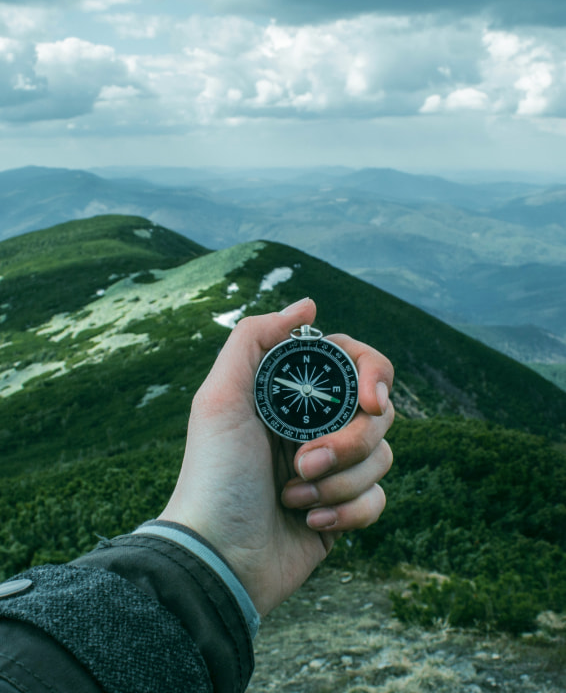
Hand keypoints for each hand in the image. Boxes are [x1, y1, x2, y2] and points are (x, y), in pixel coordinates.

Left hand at [159, 298, 393, 614]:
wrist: (218, 556)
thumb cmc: (215, 474)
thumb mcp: (220, 397)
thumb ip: (255, 338)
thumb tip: (309, 305)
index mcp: (293, 396)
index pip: (356, 365)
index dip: (373, 377)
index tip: (370, 402)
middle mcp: (317, 426)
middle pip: (379, 414)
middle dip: (348, 443)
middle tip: (304, 462)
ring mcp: (333, 469)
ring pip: (383, 458)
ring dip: (339, 482)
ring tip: (293, 497)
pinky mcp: (344, 509)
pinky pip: (378, 500)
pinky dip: (348, 512)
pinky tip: (309, 522)